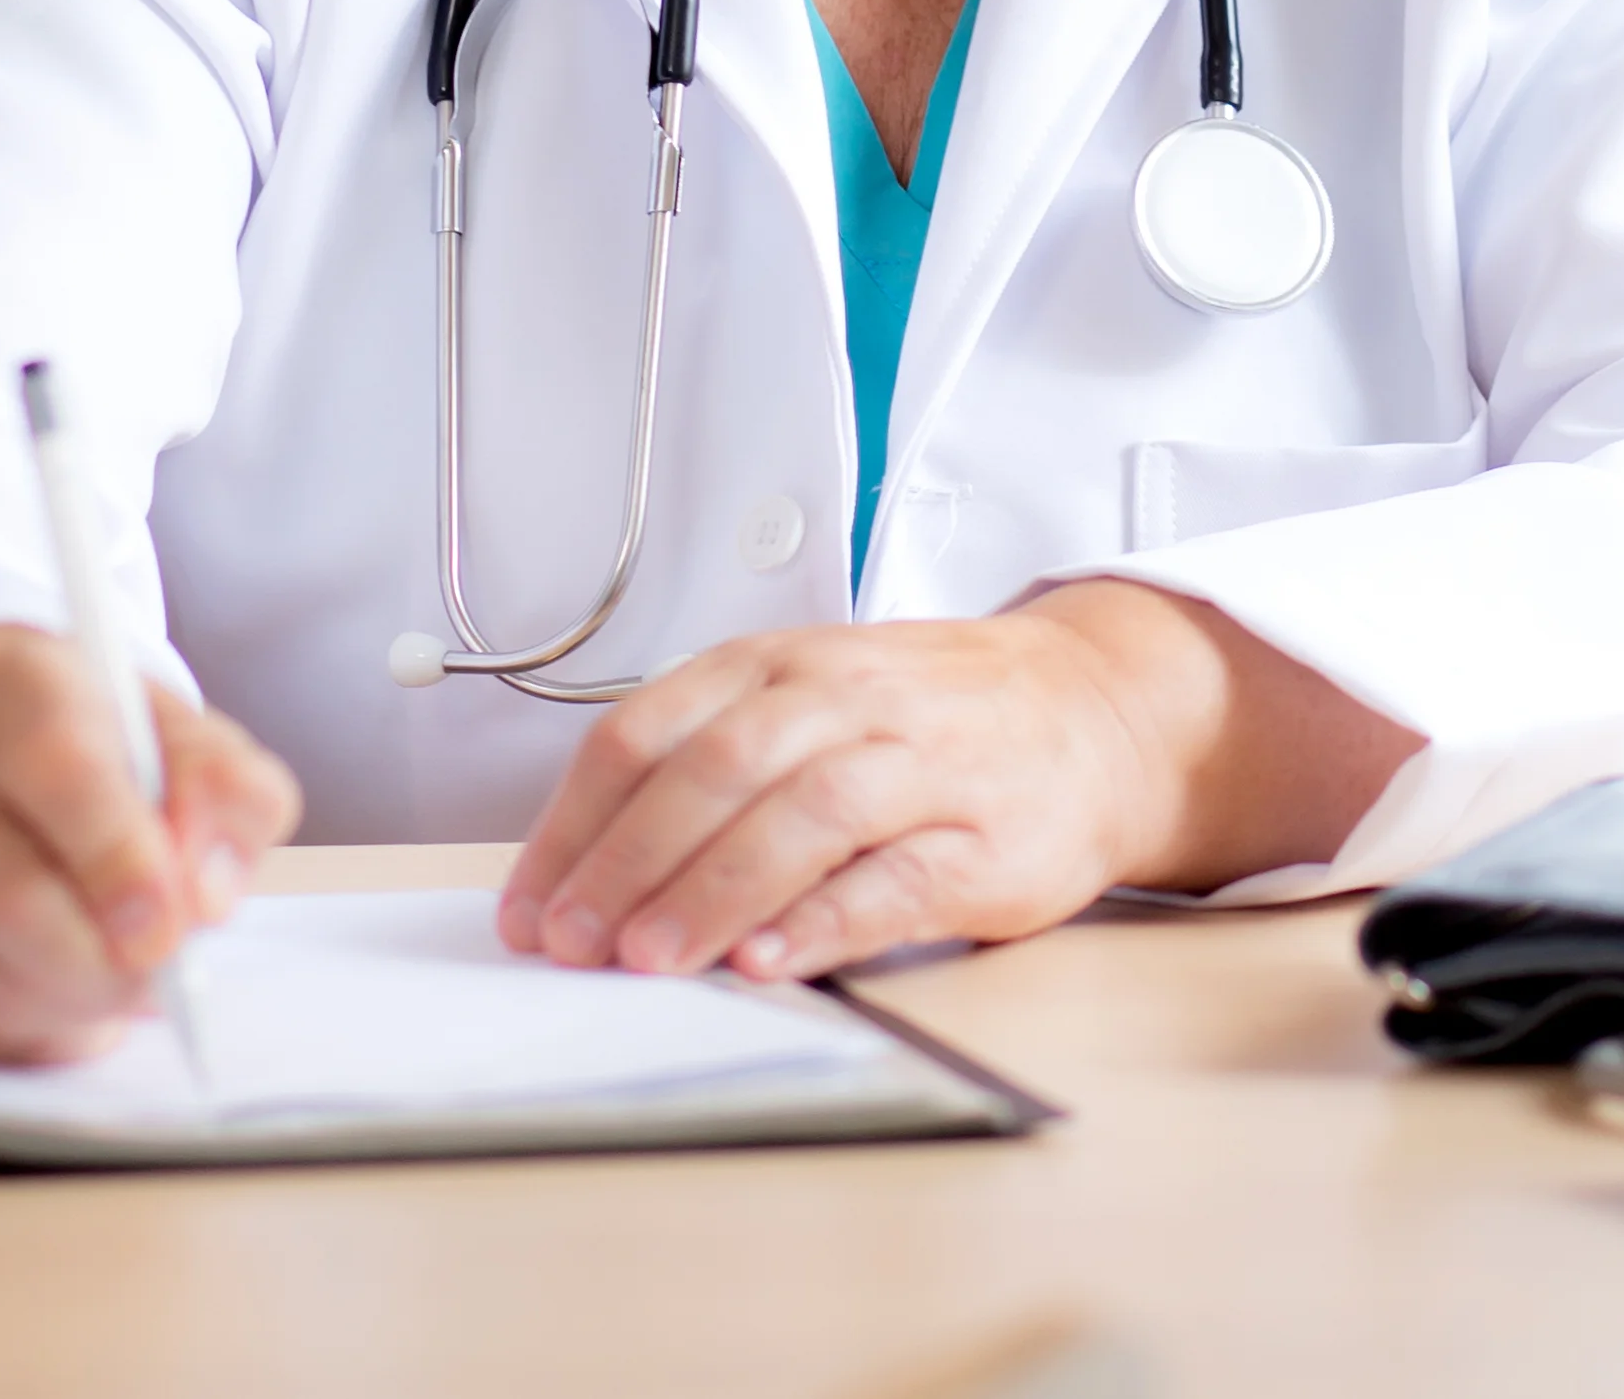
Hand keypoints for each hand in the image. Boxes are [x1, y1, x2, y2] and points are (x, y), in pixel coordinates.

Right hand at [0, 626, 302, 1061]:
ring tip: (117, 969)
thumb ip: (222, 786)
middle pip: (2, 896)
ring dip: (74, 1003)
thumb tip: (209, 895)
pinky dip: (25, 1032)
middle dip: (107, 959)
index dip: (118, 854)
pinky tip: (53, 988)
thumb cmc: (58, 739)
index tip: (171, 924)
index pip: (55, 764)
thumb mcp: (156, 721)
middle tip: (163, 965)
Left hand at [499, 581, 1412, 982]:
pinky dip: (826, 920)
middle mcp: (848, 698)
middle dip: (632, 860)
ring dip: (715, 890)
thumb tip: (582, 872)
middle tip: (572, 942)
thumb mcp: (810, 698)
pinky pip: (895, 879)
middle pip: (718, 768)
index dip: (577, 822)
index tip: (529, 904)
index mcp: (782, 663)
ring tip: (652, 960)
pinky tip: (770, 960)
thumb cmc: (930, 717)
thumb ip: (709, 762)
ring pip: (803, 815)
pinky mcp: (984, 840)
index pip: (650, 730)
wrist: (1094, 711)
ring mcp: (923, 764)